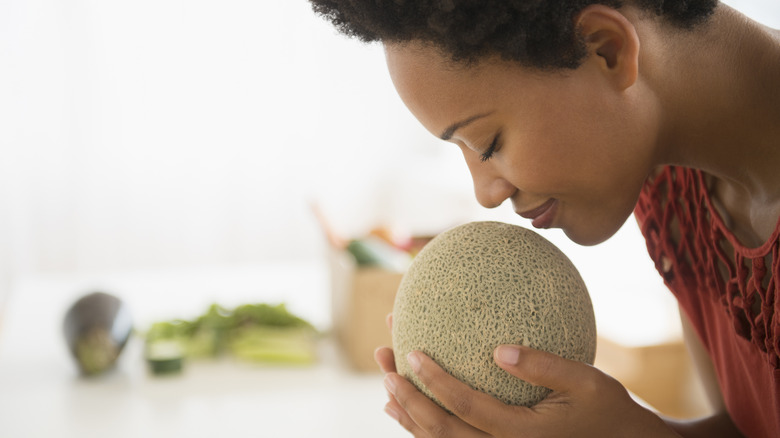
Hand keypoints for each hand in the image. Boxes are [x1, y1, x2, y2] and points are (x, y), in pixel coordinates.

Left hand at [375, 315, 678, 436]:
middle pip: (440, 431)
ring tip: (386, 382)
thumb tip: (499, 349)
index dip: (435, 382)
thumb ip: (544, 366)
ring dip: (408, 413)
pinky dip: (423, 429)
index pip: (465, 407)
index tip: (411, 352)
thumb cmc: (608, 411)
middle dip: (407, 397)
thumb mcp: (588, 382)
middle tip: (385, 364)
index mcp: (521, 434)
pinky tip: (404, 408)